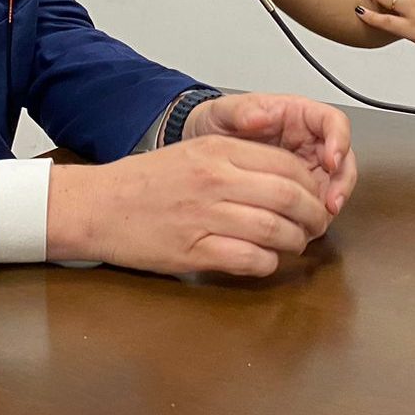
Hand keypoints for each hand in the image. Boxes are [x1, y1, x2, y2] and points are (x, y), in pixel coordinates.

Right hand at [46, 135, 332, 276]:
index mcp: (219, 150)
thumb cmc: (145, 181)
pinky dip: (267, 263)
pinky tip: (265, 260)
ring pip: (275, 230)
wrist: (98, 205)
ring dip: (295, 242)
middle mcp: (216, 179)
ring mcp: (206, 216)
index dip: (311, 185)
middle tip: (316, 225)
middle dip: (313, 215)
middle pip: (289, 197)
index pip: (287, 164)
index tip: (316, 196)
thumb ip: (238, 159)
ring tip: (294, 244)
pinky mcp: (194, 251)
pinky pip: (250, 259)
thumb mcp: (194, 152)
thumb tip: (287, 177)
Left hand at [182, 93, 356, 216]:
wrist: (202, 145)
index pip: (333, 122)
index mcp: (298, 115)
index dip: (340, 140)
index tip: (332, 159)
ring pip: (334, 185)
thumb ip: (243, 110)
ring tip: (318, 220)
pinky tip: (302, 227)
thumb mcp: (226, 111)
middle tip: (331, 201)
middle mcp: (309, 141)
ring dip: (331, 203)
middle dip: (342, 182)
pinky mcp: (297, 190)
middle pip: (343, 159)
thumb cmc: (218, 122)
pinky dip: (314, 216)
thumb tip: (261, 114)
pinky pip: (315, 203)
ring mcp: (306, 167)